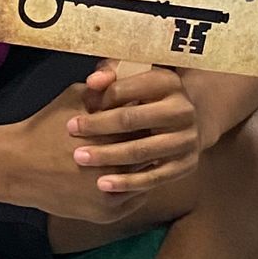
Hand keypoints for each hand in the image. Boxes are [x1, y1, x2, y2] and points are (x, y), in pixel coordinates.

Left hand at [67, 65, 202, 197]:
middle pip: (132, 119)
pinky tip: (103, 184)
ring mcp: (187, 140)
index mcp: (168, 82)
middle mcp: (182, 110)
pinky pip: (153, 178)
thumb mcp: (131, 78)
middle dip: (98, 126)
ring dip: (108, 156)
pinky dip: (127, 182)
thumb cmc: (145, 97)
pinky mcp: (186, 165)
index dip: (100, 98)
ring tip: (80, 158)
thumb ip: (109, 74)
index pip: (125, 89)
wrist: (183, 123)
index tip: (79, 107)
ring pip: (141, 151)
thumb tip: (93, 82)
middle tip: (70, 130)